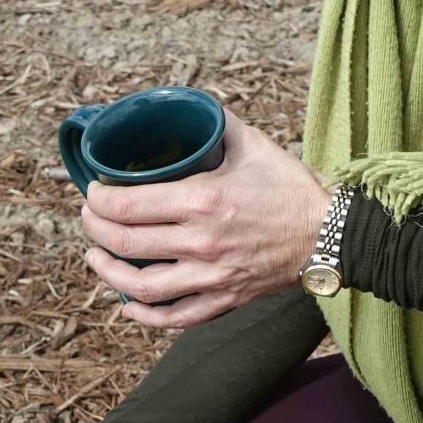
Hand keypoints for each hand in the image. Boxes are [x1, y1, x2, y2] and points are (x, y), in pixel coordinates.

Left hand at [79, 109, 330, 328]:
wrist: (332, 233)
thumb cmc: (293, 188)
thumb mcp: (253, 144)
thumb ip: (216, 123)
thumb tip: (188, 106)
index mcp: (204, 200)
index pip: (129, 206)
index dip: (99, 200)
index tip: (93, 192)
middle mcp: (202, 242)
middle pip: (125, 244)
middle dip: (95, 229)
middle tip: (90, 217)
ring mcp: (213, 276)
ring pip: (142, 286)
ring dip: (108, 273)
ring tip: (96, 257)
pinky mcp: (226, 298)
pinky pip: (177, 316)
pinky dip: (146, 315)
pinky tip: (128, 304)